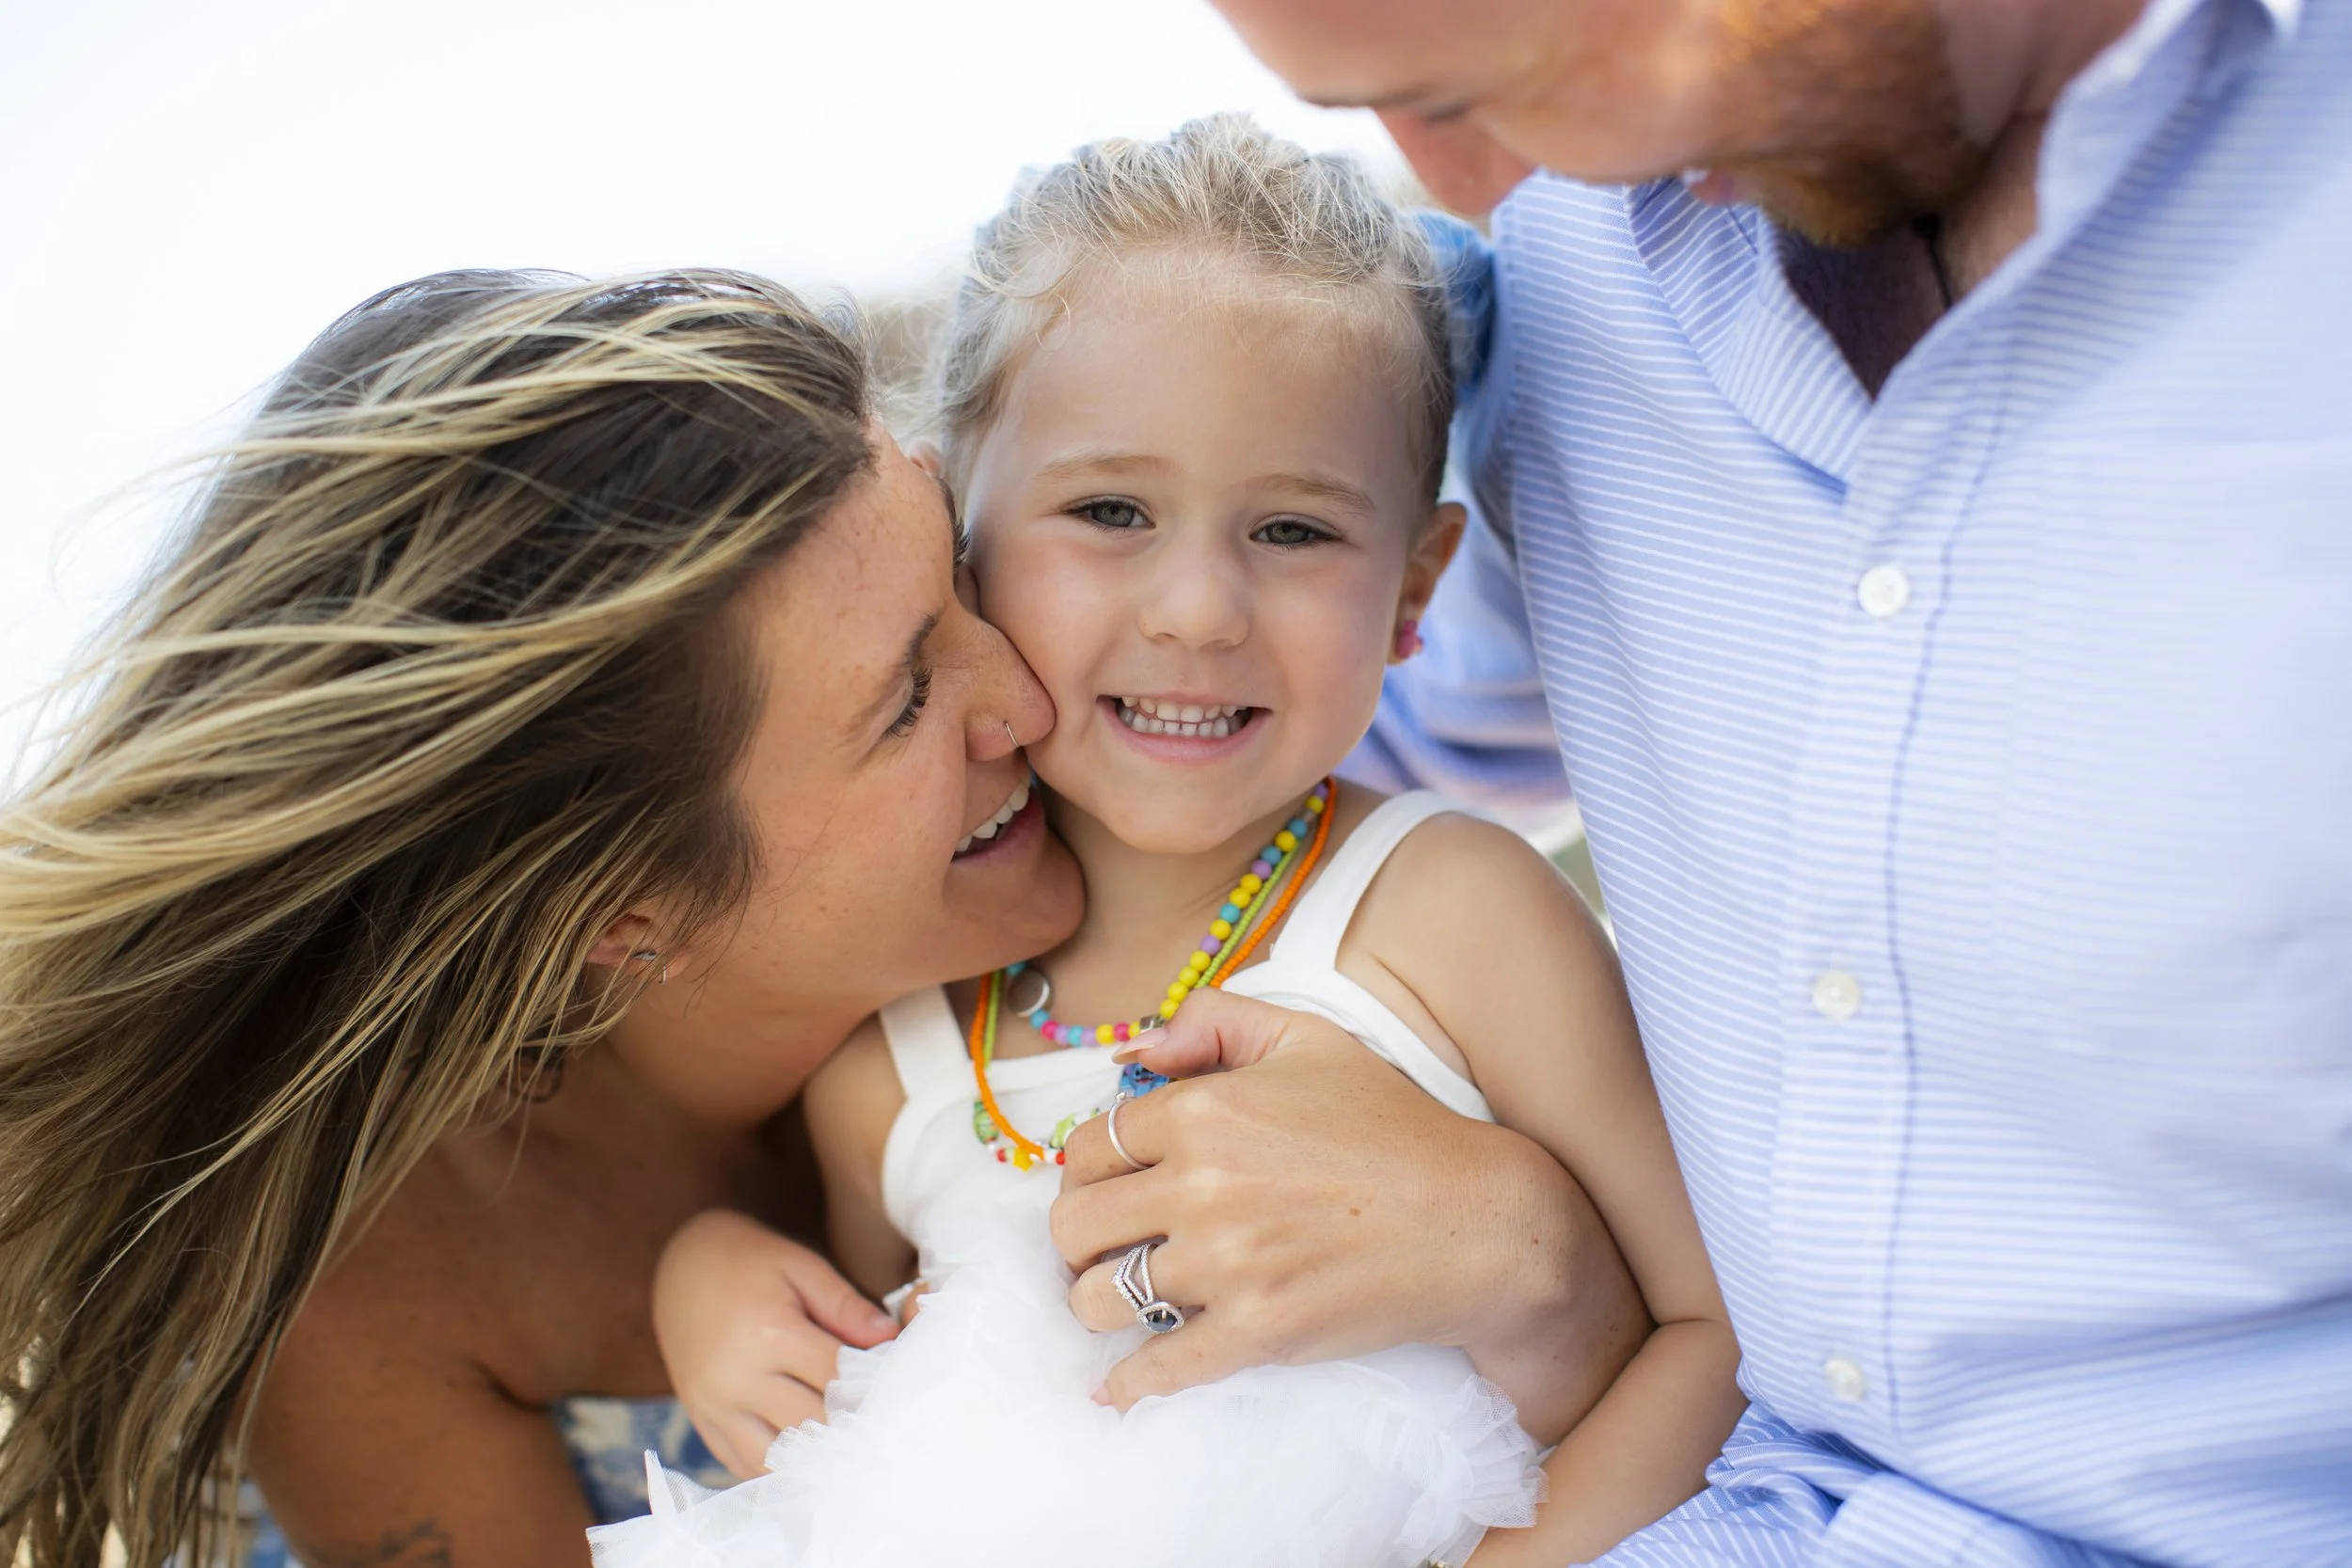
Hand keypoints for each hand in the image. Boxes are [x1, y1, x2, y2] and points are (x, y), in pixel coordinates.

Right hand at [652, 1209, 898, 1478]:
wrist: (681, 1264)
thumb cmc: (749, 1258)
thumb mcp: (801, 1265)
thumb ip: (845, 1305)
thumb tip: (889, 1338)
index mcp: (768, 1335)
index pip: (837, 1378)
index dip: (871, 1381)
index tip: (894, 1379)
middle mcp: (737, 1379)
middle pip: (811, 1423)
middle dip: (847, 1419)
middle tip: (874, 1411)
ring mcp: (713, 1406)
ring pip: (775, 1458)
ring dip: (810, 1452)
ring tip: (838, 1434)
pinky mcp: (700, 1420)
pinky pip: (742, 1464)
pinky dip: (775, 1465)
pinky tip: (802, 1448)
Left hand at [1052, 989, 1641, 1420]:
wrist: (1475, 1221)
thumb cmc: (1393, 1126)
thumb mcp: (1308, 1039)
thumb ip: (1214, 1022)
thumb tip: (1137, 1052)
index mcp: (1203, 1109)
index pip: (1088, 1147)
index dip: (1089, 1170)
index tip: (1108, 1187)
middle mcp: (1200, 1184)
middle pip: (1074, 1225)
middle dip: (1080, 1238)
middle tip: (1106, 1245)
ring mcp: (1225, 1264)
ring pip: (1099, 1298)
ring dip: (1098, 1302)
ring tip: (1121, 1299)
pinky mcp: (1255, 1331)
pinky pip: (1157, 1369)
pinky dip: (1128, 1383)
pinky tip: (1117, 1386)